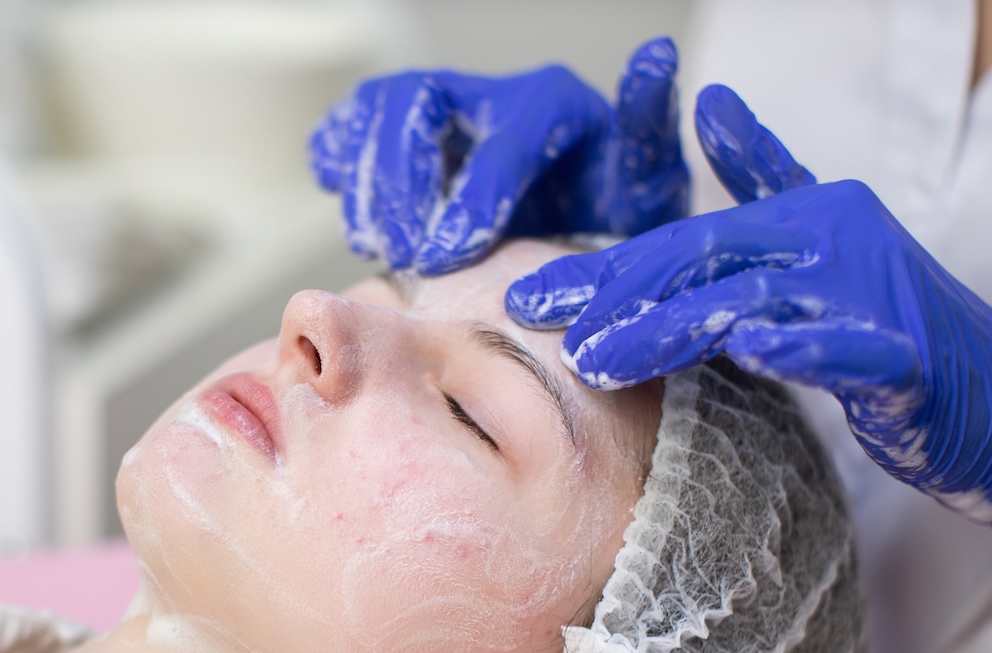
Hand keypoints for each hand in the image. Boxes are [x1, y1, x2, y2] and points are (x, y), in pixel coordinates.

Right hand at [308, 38, 687, 275]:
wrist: (585, 231)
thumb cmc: (616, 217)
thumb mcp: (651, 183)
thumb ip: (648, 128)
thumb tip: (655, 56)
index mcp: (554, 103)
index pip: (500, 138)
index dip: (470, 198)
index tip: (446, 257)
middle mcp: (490, 94)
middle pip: (419, 102)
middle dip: (406, 183)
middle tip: (411, 255)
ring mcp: (440, 113)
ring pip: (377, 110)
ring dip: (370, 183)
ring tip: (386, 247)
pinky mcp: (401, 137)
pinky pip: (349, 126)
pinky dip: (337, 161)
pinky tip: (356, 214)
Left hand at [506, 86, 991, 567]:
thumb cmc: (892, 324)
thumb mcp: (822, 241)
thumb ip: (766, 178)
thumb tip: (712, 106)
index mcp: (801, 216)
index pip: (678, 241)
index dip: (597, 269)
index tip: (523, 295)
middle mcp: (830, 239)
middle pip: (699, 260)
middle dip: (607, 291)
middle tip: (532, 317)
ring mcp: (867, 294)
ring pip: (750, 303)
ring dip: (668, 329)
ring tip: (598, 359)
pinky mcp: (903, 356)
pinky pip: (842, 349)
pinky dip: (797, 349)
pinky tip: (748, 353)